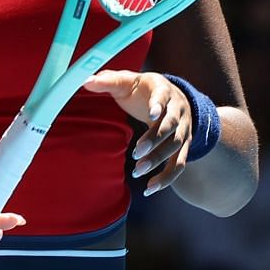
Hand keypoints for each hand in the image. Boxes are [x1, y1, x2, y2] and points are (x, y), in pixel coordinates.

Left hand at [81, 69, 190, 196]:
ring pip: (176, 146)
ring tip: (137, 171)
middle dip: (155, 139)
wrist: (172, 96)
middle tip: (136, 152)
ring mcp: (183, 129)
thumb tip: (86, 81)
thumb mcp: (127, 80)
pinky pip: (179, 164)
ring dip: (158, 160)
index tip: (151, 114)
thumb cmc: (143, 89)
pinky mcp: (183, 146)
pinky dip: (167, 178)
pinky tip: (150, 188)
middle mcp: (178, 110)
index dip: (158, 105)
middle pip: (171, 126)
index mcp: (163, 90)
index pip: (163, 97)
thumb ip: (108, 80)